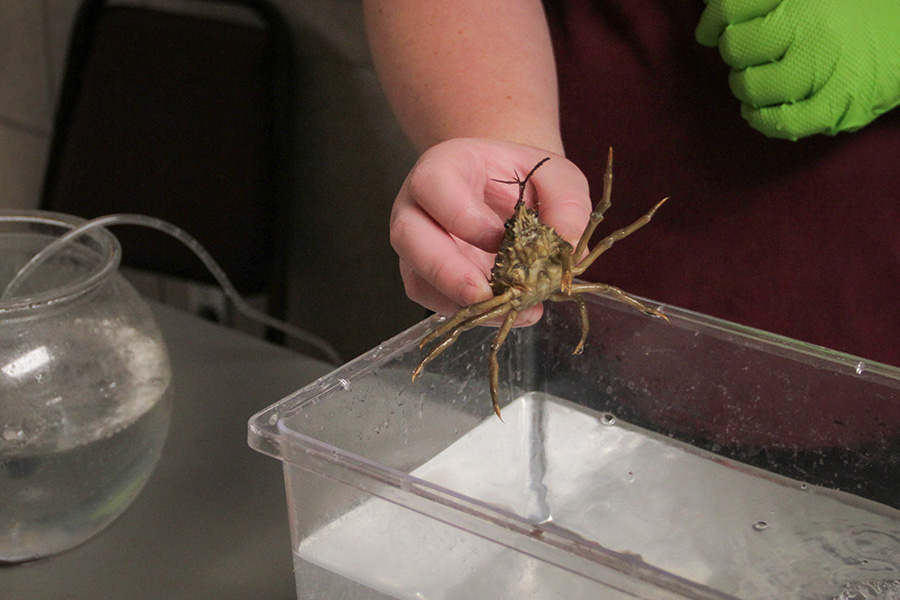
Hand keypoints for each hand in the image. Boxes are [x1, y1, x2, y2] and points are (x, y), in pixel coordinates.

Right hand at [391, 138, 591, 323]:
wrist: (507, 193)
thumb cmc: (522, 179)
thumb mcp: (554, 176)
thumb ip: (567, 202)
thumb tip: (568, 246)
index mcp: (442, 168)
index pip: (432, 186)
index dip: (464, 217)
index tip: (501, 237)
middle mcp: (417, 205)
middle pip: (407, 237)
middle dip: (446, 271)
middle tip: (484, 293)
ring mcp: (416, 245)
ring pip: (416, 277)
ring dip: (457, 299)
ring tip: (504, 307)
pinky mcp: (424, 276)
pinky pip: (432, 300)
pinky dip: (466, 313)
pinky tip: (502, 311)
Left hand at [695, 0, 899, 138]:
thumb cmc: (853, 9)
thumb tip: (711, 3)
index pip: (729, 5)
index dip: (712, 20)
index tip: (711, 30)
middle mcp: (811, 23)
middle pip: (736, 47)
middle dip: (735, 53)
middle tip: (749, 53)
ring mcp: (824, 64)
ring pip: (752, 86)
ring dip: (745, 87)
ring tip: (756, 80)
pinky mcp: (838, 102)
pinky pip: (782, 121)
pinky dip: (761, 119)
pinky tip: (758, 110)